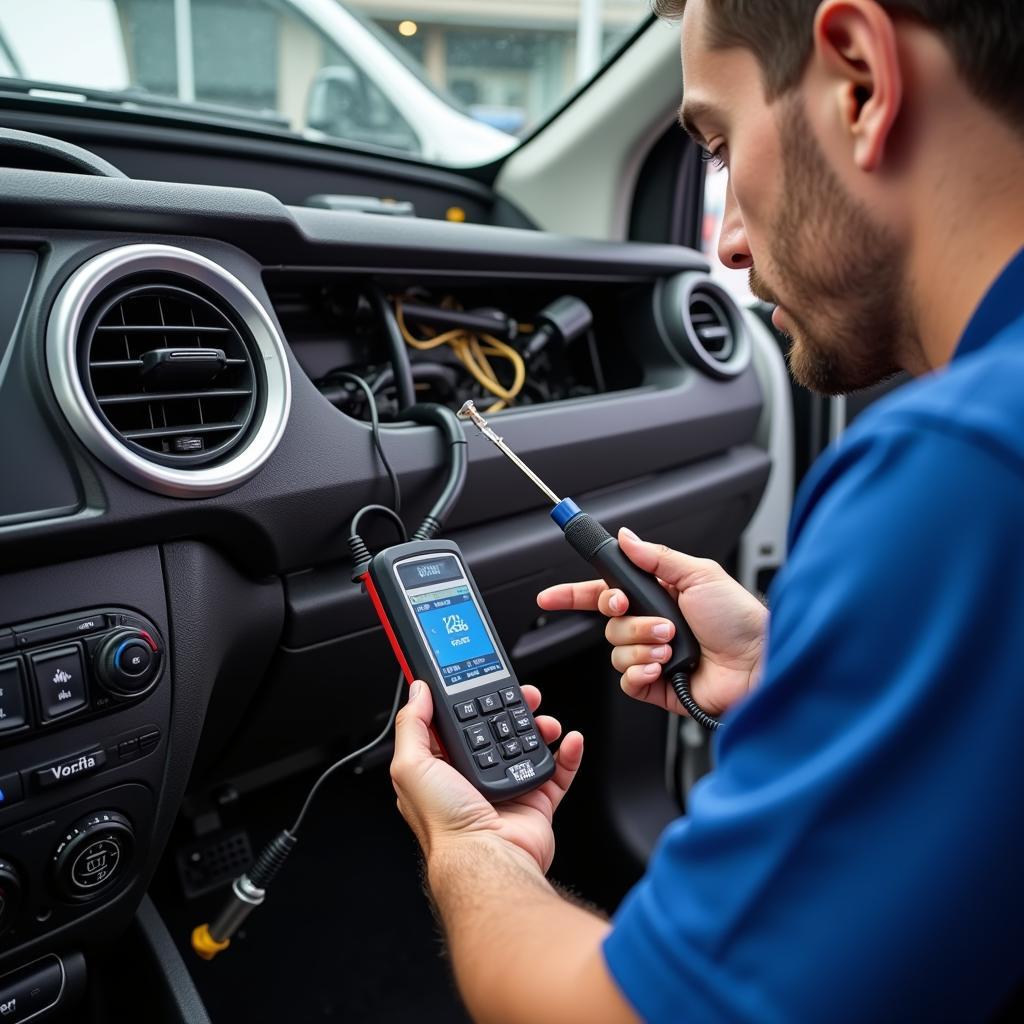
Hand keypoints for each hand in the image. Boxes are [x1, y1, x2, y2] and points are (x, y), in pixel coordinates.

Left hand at [390, 681, 583, 873]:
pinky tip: (570, 740)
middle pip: (498, 729)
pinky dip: (568, 754)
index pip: (456, 723)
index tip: (481, 682)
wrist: (486, 860)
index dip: (469, 701)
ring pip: (529, 745)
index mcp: (443, 768)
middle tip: (524, 695)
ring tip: (546, 721)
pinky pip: (557, 772)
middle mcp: (474, 778)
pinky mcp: (536, 803)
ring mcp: (507, 789)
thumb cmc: (446, 825)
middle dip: (513, 708)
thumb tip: (418, 692)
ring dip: (541, 727)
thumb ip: (412, 726)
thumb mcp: (411, 767)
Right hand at [538, 528, 766, 717]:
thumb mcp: (700, 574)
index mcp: (658, 596)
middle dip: (629, 619)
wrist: (760, 663)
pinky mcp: (656, 686)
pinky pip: (626, 679)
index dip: (574, 594)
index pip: (605, 592)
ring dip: (642, 644)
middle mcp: (652, 625)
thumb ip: (657, 557)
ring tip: (671, 645)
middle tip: (655, 618)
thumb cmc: (740, 618)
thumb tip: (627, 538)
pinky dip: (640, 671)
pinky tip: (662, 666)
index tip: (550, 596)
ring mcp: (653, 656)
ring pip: (615, 650)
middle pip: (608, 621)